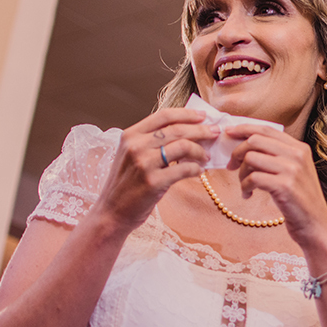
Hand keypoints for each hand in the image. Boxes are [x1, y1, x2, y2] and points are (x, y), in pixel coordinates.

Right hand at [94, 108, 218, 231]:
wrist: (112, 212)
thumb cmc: (127, 183)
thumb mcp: (133, 155)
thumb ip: (153, 142)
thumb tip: (188, 131)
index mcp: (130, 135)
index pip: (164, 116)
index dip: (187, 114)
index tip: (203, 116)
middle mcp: (136, 146)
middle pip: (177, 129)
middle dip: (201, 130)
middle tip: (215, 132)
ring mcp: (144, 164)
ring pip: (183, 146)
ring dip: (200, 150)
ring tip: (206, 157)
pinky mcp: (153, 182)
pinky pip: (184, 169)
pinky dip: (196, 168)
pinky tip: (199, 171)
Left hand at [226, 124, 326, 246]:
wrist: (315, 225)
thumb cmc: (300, 200)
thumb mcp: (295, 171)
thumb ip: (278, 156)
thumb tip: (247, 144)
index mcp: (299, 148)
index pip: (266, 129)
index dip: (244, 129)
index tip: (229, 133)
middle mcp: (297, 155)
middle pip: (255, 140)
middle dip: (237, 152)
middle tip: (231, 166)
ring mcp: (292, 170)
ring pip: (251, 158)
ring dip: (241, 173)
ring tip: (245, 185)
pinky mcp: (285, 186)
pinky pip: (253, 177)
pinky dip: (245, 186)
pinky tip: (248, 195)